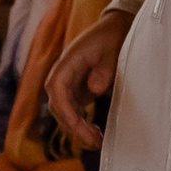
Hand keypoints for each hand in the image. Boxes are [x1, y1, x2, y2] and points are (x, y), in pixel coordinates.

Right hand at [46, 10, 129, 150]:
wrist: (113, 29)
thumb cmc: (112, 37)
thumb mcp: (113, 49)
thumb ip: (104, 68)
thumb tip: (94, 90)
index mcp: (67, 63)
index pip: (56, 90)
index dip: (65, 111)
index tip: (80, 126)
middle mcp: (62, 76)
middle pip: (58, 107)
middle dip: (74, 128)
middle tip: (95, 142)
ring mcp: (68, 85)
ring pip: (64, 113)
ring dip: (78, 130)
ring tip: (98, 142)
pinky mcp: (76, 92)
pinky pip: (74, 113)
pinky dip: (82, 125)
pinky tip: (97, 134)